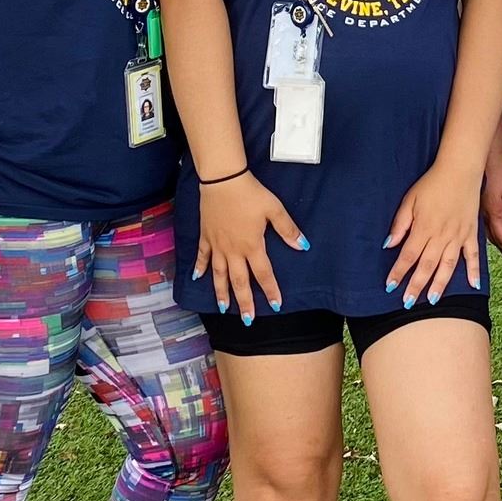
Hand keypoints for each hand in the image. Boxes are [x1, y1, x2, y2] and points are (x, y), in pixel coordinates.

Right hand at [194, 173, 305, 323]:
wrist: (223, 180)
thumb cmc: (251, 193)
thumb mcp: (274, 209)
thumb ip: (288, 230)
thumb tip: (303, 246)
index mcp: (252, 246)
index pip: (264, 274)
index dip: (270, 290)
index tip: (276, 305)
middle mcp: (233, 250)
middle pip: (239, 281)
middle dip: (244, 302)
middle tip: (247, 320)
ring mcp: (217, 245)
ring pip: (219, 274)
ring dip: (221, 292)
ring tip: (223, 308)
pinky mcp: (206, 236)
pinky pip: (203, 256)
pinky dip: (200, 268)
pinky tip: (198, 278)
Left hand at [386, 157, 482, 305]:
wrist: (459, 169)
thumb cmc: (432, 183)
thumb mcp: (409, 200)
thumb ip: (400, 224)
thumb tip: (389, 245)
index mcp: (424, 228)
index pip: (408, 256)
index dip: (398, 273)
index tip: (390, 287)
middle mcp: (441, 235)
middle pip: (426, 266)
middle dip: (416, 286)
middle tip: (408, 302)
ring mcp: (458, 236)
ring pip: (448, 266)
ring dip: (440, 284)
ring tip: (433, 300)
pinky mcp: (471, 233)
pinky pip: (473, 255)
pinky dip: (474, 271)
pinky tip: (472, 285)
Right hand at [481, 148, 501, 269]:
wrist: (486, 159)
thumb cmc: (501, 174)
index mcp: (494, 216)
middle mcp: (485, 218)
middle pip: (497, 243)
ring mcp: (480, 213)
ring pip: (490, 237)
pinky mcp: (480, 208)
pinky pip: (486, 229)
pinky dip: (495, 238)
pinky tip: (497, 237)